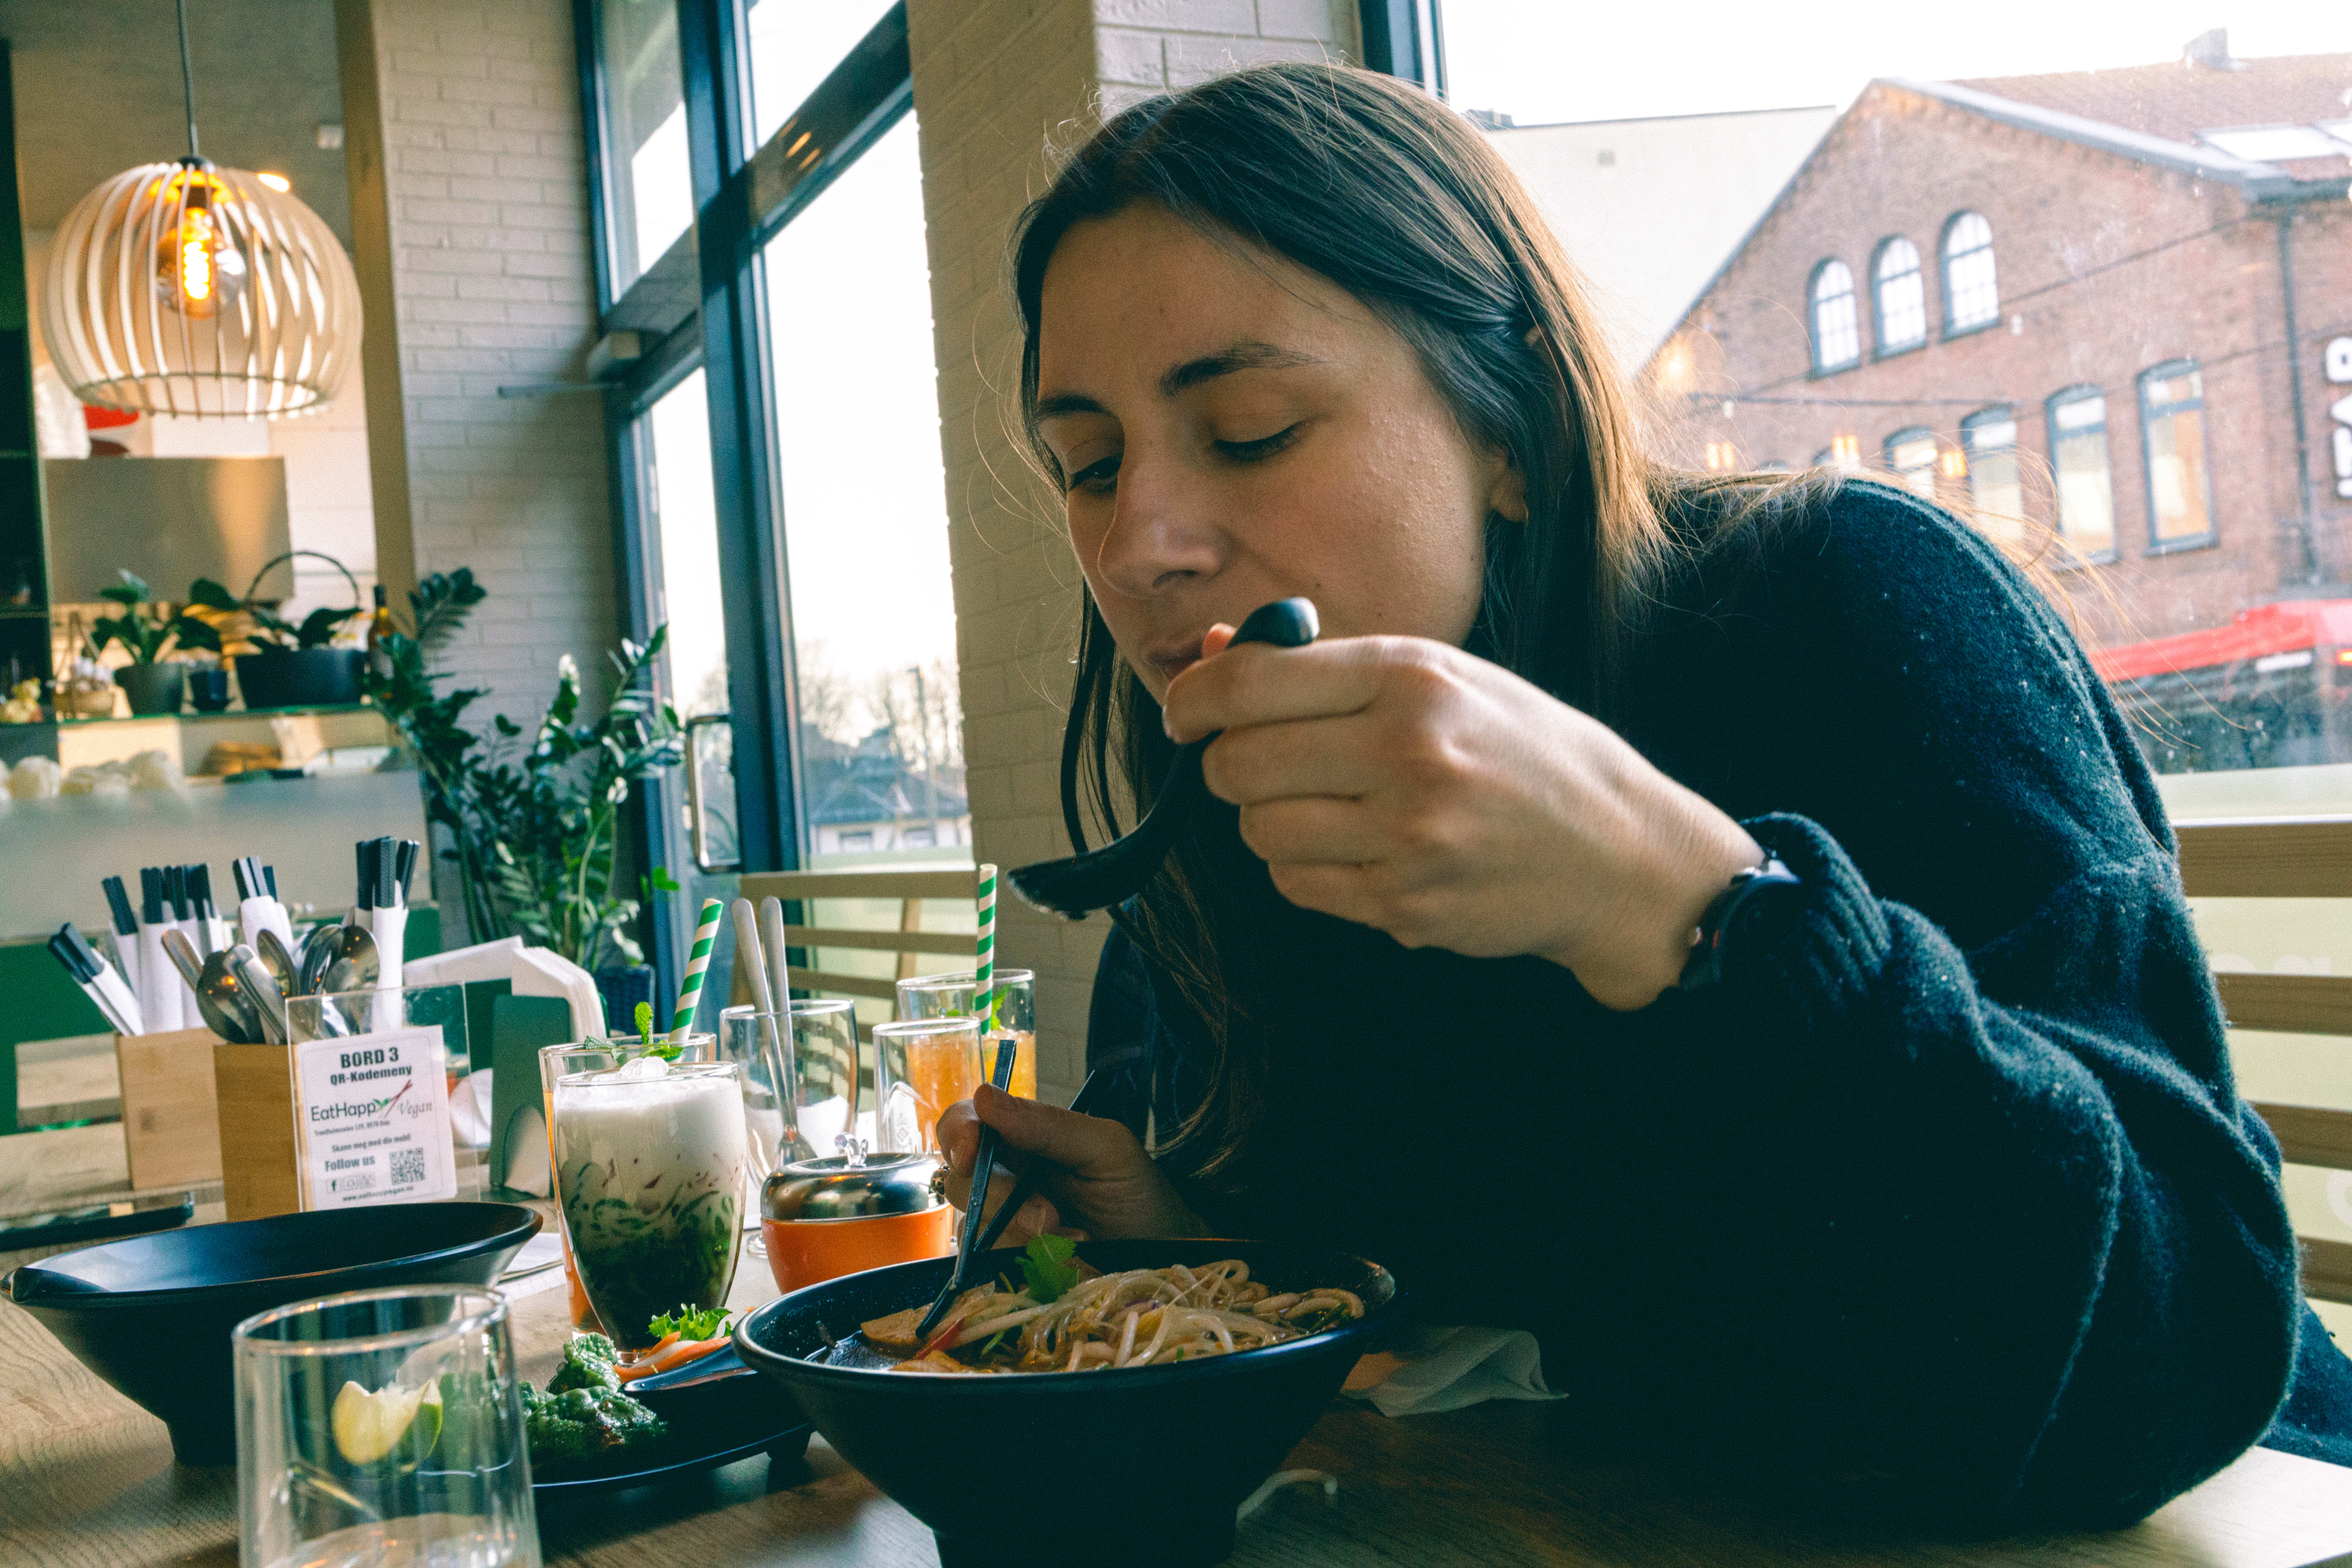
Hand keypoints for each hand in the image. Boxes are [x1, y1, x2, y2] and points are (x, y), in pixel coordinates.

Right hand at [936, 1084, 1205, 1243]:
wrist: (1164, 1253)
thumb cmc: (1138, 1193)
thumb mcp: (1106, 1148)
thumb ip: (1048, 1125)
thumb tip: (984, 1097)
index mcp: (1023, 1137)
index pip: (966, 1123)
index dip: (958, 1135)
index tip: (969, 1156)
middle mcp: (1006, 1178)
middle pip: (960, 1180)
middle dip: (998, 1198)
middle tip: (1048, 1216)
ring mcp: (1005, 1224)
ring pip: (973, 1226)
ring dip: (1019, 1235)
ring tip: (1075, 1237)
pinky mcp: (1011, 1262)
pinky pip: (992, 1262)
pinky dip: (1029, 1261)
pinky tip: (1069, 1257)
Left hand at [1164, 625, 1762, 1009]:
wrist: (1620, 854)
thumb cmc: (1525, 752)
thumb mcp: (1443, 676)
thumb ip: (1325, 663)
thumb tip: (1215, 651)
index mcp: (1413, 680)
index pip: (1250, 684)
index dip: (1193, 698)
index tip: (1185, 710)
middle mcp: (1407, 754)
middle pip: (1238, 763)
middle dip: (1227, 764)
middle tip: (1257, 761)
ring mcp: (1406, 839)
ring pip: (1260, 830)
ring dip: (1267, 818)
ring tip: (1322, 805)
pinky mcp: (1405, 906)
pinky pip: (1297, 884)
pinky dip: (1304, 867)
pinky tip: (1354, 848)